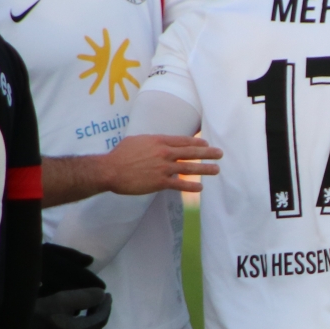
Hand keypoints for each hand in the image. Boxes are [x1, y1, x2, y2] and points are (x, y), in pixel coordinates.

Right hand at [27, 243, 111, 328]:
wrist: (14, 327)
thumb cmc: (39, 312)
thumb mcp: (63, 300)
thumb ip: (85, 297)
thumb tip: (102, 295)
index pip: (100, 319)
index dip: (105, 305)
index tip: (107, 293)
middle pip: (95, 327)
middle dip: (99, 311)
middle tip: (101, 297)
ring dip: (90, 317)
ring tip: (90, 303)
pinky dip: (81, 323)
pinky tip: (76, 313)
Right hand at [101, 133, 220, 194]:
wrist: (110, 170)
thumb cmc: (120, 154)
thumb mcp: (137, 140)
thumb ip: (151, 142)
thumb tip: (157, 143)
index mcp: (159, 140)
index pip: (183, 141)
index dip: (196, 142)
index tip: (206, 143)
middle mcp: (164, 153)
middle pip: (191, 152)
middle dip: (207, 153)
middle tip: (219, 154)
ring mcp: (163, 168)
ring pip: (189, 168)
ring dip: (205, 169)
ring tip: (216, 170)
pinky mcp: (160, 182)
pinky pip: (179, 185)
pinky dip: (191, 187)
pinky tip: (200, 188)